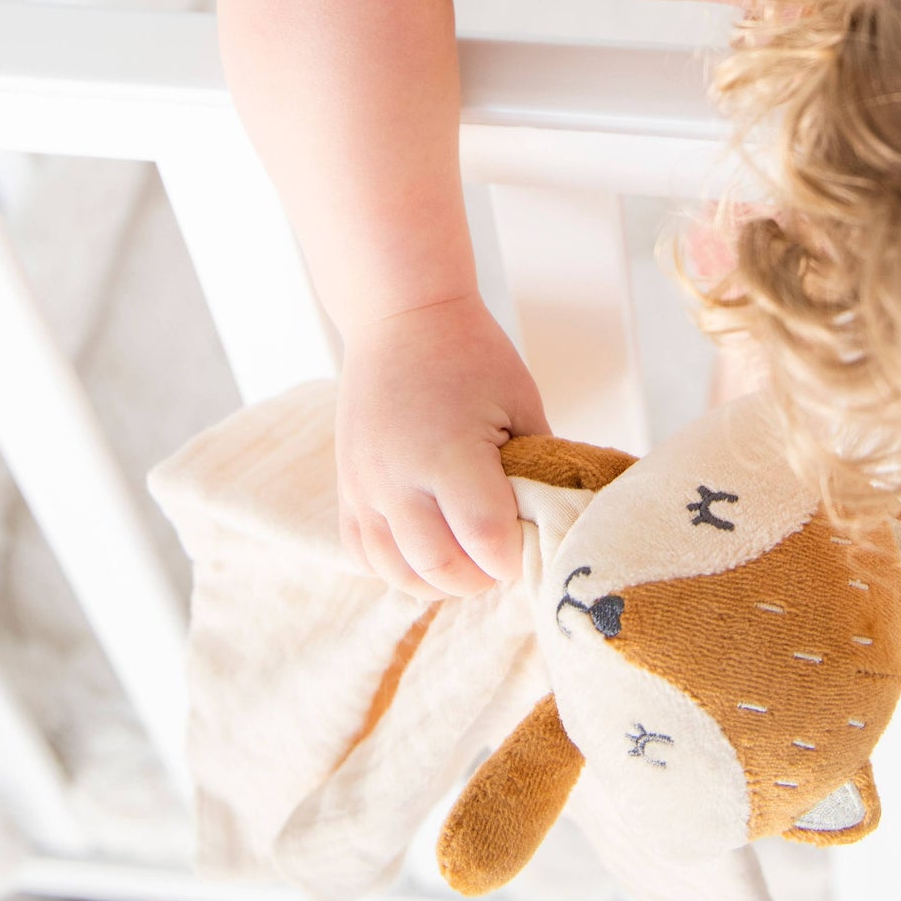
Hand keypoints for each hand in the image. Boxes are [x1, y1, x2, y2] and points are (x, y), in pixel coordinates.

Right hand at [335, 292, 550, 597]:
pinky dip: (398, 567)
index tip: (529, 545)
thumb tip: (553, 519)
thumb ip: (538, 466)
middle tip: (502, 560)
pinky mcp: (347, 488)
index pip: (486, 540)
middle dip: (481, 579)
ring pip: (399, 573)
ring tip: (468, 561)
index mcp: (449, 453)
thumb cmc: (471, 355)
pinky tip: (427, 551)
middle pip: (441, 568)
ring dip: (440, 581)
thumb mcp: (521, 403)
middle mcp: (398, 477)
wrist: (402, 319)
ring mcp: (365, 486)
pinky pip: (365, 554)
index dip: (514, 557)